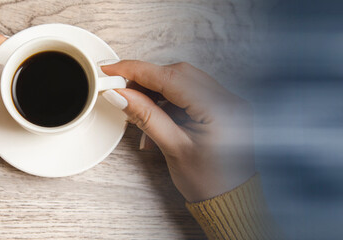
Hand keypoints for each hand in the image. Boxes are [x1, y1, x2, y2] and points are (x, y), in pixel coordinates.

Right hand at [100, 61, 255, 201]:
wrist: (230, 200)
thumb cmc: (209, 182)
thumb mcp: (173, 148)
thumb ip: (146, 116)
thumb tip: (120, 94)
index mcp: (220, 109)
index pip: (171, 77)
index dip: (137, 70)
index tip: (112, 69)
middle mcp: (229, 99)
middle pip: (178, 74)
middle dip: (147, 81)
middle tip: (123, 94)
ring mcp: (228, 102)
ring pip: (183, 81)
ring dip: (157, 93)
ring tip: (140, 113)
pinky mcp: (223, 107)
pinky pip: (191, 92)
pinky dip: (170, 101)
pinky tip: (157, 117)